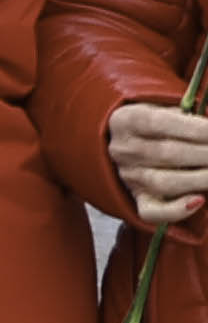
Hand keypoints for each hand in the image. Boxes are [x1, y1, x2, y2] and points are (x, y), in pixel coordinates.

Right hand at [112, 97, 207, 235]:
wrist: (129, 144)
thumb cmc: (159, 126)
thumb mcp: (165, 110)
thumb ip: (187, 116)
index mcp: (127, 120)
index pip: (163, 123)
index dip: (199, 129)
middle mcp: (124, 150)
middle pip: (169, 154)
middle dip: (206, 154)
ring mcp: (130, 177)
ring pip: (166, 183)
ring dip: (202, 178)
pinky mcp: (139, 199)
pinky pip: (153, 212)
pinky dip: (177, 210)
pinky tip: (199, 200)